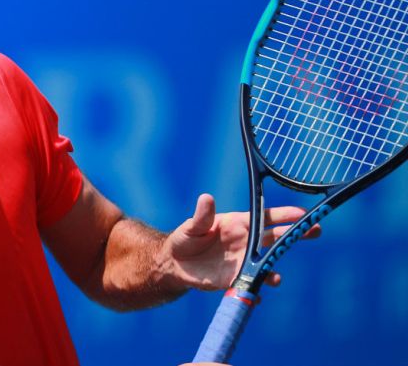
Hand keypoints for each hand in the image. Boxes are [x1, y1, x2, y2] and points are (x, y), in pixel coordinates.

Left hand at [163, 194, 320, 290]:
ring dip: (273, 270)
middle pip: (276, 238)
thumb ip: (202, 215)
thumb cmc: (186, 238)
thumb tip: (206, 197)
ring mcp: (244, 261)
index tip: (303, 213)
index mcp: (239, 224)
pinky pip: (251, 285)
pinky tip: (256, 296)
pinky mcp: (236, 279)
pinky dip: (256, 290)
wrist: (177, 264)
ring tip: (276, 279)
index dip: (285, 214)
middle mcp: (247, 242)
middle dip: (296, 234)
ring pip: (267, 264)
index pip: (266, 217)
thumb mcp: (192, 226)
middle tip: (316, 231)